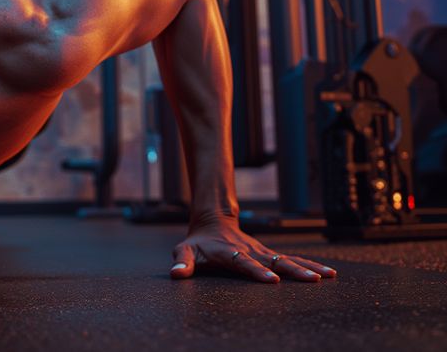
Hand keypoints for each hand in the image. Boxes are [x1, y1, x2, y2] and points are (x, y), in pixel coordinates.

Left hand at [169, 215, 337, 282]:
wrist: (212, 221)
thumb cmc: (197, 242)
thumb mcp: (184, 251)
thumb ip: (181, 263)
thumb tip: (176, 275)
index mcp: (229, 253)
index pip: (244, 263)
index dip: (257, 271)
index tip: (272, 280)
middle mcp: (249, 251)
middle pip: (273, 261)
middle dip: (293, 271)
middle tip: (311, 280)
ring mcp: (261, 252)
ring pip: (287, 259)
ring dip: (307, 268)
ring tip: (327, 276)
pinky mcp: (268, 254)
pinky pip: (291, 259)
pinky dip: (309, 265)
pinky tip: (327, 274)